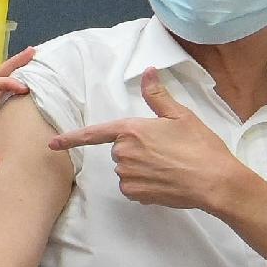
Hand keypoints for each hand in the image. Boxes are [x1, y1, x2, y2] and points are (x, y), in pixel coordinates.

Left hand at [49, 67, 247, 214]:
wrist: (215, 182)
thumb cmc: (200, 146)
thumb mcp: (180, 116)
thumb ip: (157, 96)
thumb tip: (147, 72)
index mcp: (131, 130)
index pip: (94, 133)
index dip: (71, 138)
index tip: (52, 143)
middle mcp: (123, 153)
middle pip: (119, 150)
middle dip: (136, 149)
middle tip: (166, 150)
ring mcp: (127, 175)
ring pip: (126, 169)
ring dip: (141, 168)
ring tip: (169, 166)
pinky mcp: (135, 193)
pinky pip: (132, 186)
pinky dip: (145, 184)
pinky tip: (165, 181)